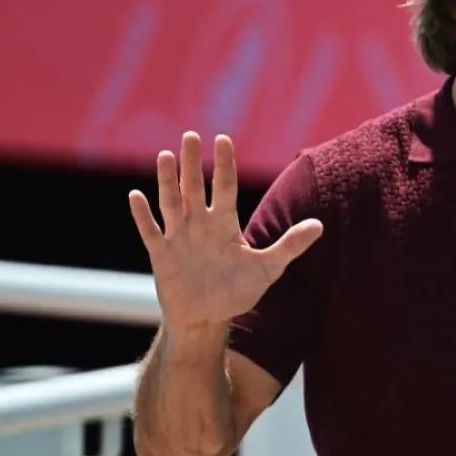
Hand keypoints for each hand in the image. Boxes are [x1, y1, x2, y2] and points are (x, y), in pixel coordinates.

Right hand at [130, 132, 322, 330]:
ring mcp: (179, 238)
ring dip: (168, 181)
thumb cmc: (236, 292)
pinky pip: (150, 232)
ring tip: (165, 156)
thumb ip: (290, 245)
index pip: (225, 187)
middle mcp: (200, 224)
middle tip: (190, 135)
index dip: (224, 164)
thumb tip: (320, 225)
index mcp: (224, 223)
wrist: (205, 319)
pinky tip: (135, 197)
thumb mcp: (267, 269)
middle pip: (195, 188)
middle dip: (192, 163)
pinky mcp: (162, 255)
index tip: (222, 139)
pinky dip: (143, 216)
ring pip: (171, 203)